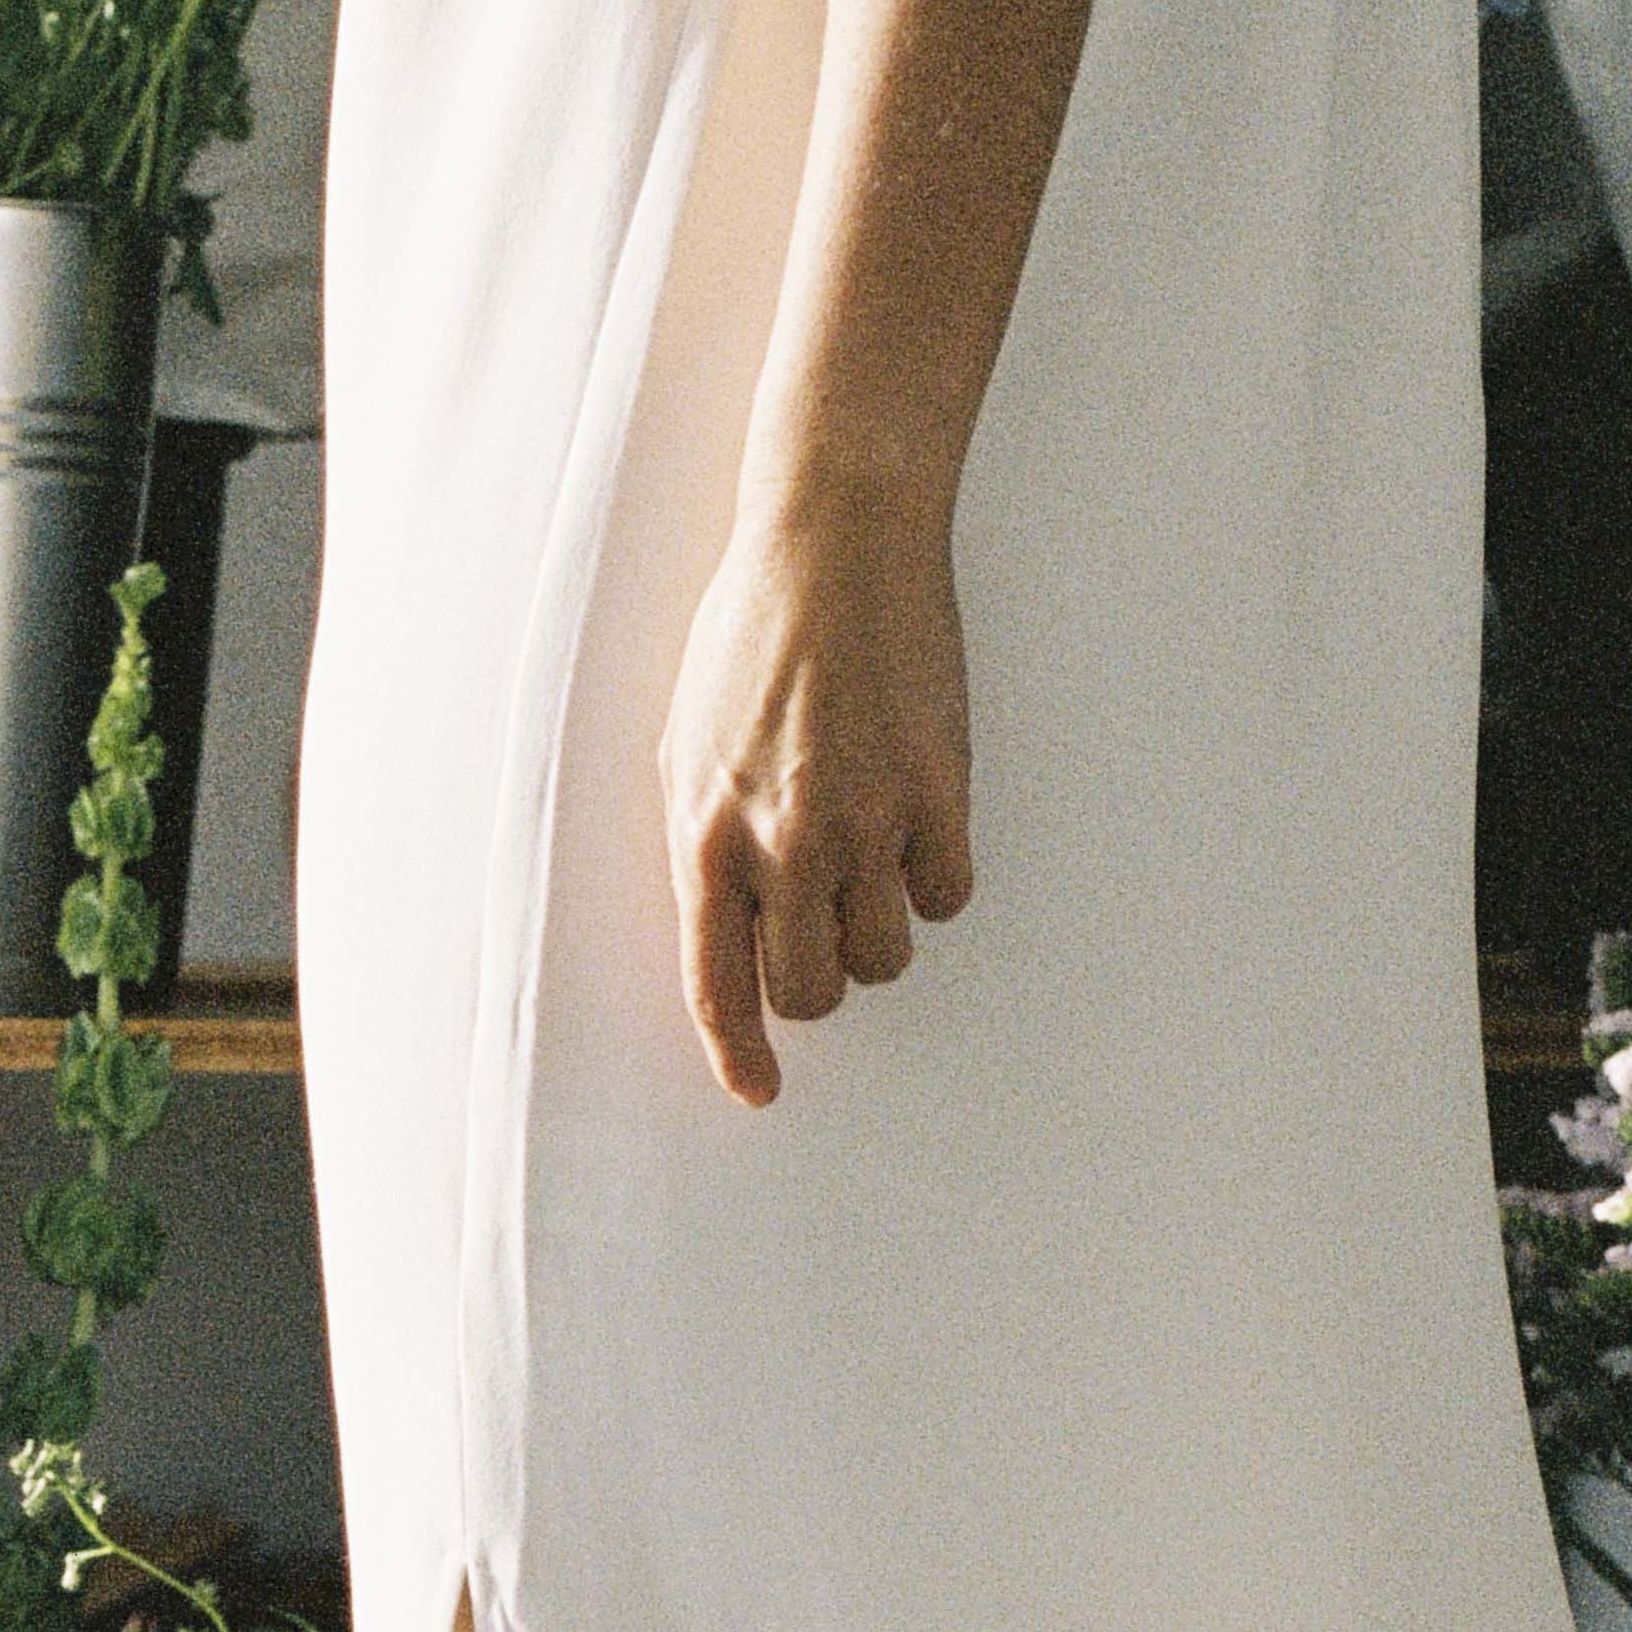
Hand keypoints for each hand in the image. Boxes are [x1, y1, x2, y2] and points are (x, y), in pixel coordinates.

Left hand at [657, 489, 974, 1104]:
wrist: (836, 540)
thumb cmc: (750, 637)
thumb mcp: (685, 746)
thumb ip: (703, 848)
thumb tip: (724, 937)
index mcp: (706, 835)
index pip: (717, 986)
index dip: (739, 1054)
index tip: (761, 1091)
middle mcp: (783, 842)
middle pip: (812, 991)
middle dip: (817, 980)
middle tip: (822, 927)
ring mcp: (866, 820)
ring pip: (884, 956)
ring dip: (877, 932)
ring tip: (867, 863)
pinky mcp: (938, 790)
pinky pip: (947, 896)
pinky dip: (934, 880)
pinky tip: (915, 826)